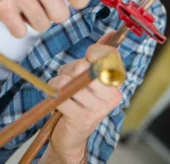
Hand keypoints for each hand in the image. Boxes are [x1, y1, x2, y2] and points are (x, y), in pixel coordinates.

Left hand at [47, 45, 123, 160]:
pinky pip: (60, 96)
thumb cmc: (79, 102)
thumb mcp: (89, 76)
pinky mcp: (81, 118)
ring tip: (63, 93)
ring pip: (69, 81)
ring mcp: (97, 109)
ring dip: (58, 84)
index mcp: (116, 82)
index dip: (95, 52)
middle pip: (84, 66)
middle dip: (70, 70)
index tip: (88, 56)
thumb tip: (111, 33)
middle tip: (70, 81)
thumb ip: (99, 55)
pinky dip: (53, 96)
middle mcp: (112, 96)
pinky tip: (59, 103)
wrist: (71, 136)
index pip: (110, 56)